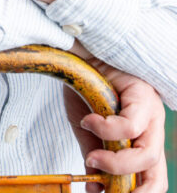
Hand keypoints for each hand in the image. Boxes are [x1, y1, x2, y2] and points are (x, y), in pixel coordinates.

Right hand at [64, 59, 165, 192]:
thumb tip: (96, 190)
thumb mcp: (88, 131)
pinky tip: (89, 122)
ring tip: (92, 158)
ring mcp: (152, 111)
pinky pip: (130, 125)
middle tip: (103, 190)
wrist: (76, 53)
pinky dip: (106, 130)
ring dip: (116, 163)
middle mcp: (154, 128)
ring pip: (147, 153)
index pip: (153, 178)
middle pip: (156, 172)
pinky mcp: (142, 94)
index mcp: (144, 139)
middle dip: (133, 190)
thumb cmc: (83, 87)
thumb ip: (96, 156)